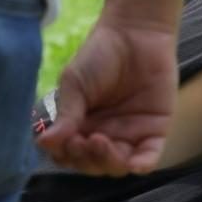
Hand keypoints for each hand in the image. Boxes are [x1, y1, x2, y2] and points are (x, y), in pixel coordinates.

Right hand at [37, 14, 178, 175]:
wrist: (136, 34)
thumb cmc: (100, 55)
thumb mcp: (75, 84)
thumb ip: (66, 115)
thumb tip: (45, 144)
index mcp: (81, 125)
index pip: (70, 155)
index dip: (67, 156)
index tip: (66, 140)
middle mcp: (105, 135)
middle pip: (93, 165)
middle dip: (86, 159)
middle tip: (83, 139)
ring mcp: (131, 134)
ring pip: (118, 166)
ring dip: (107, 162)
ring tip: (100, 140)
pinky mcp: (156, 130)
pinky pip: (149, 158)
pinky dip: (141, 166)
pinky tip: (131, 163)